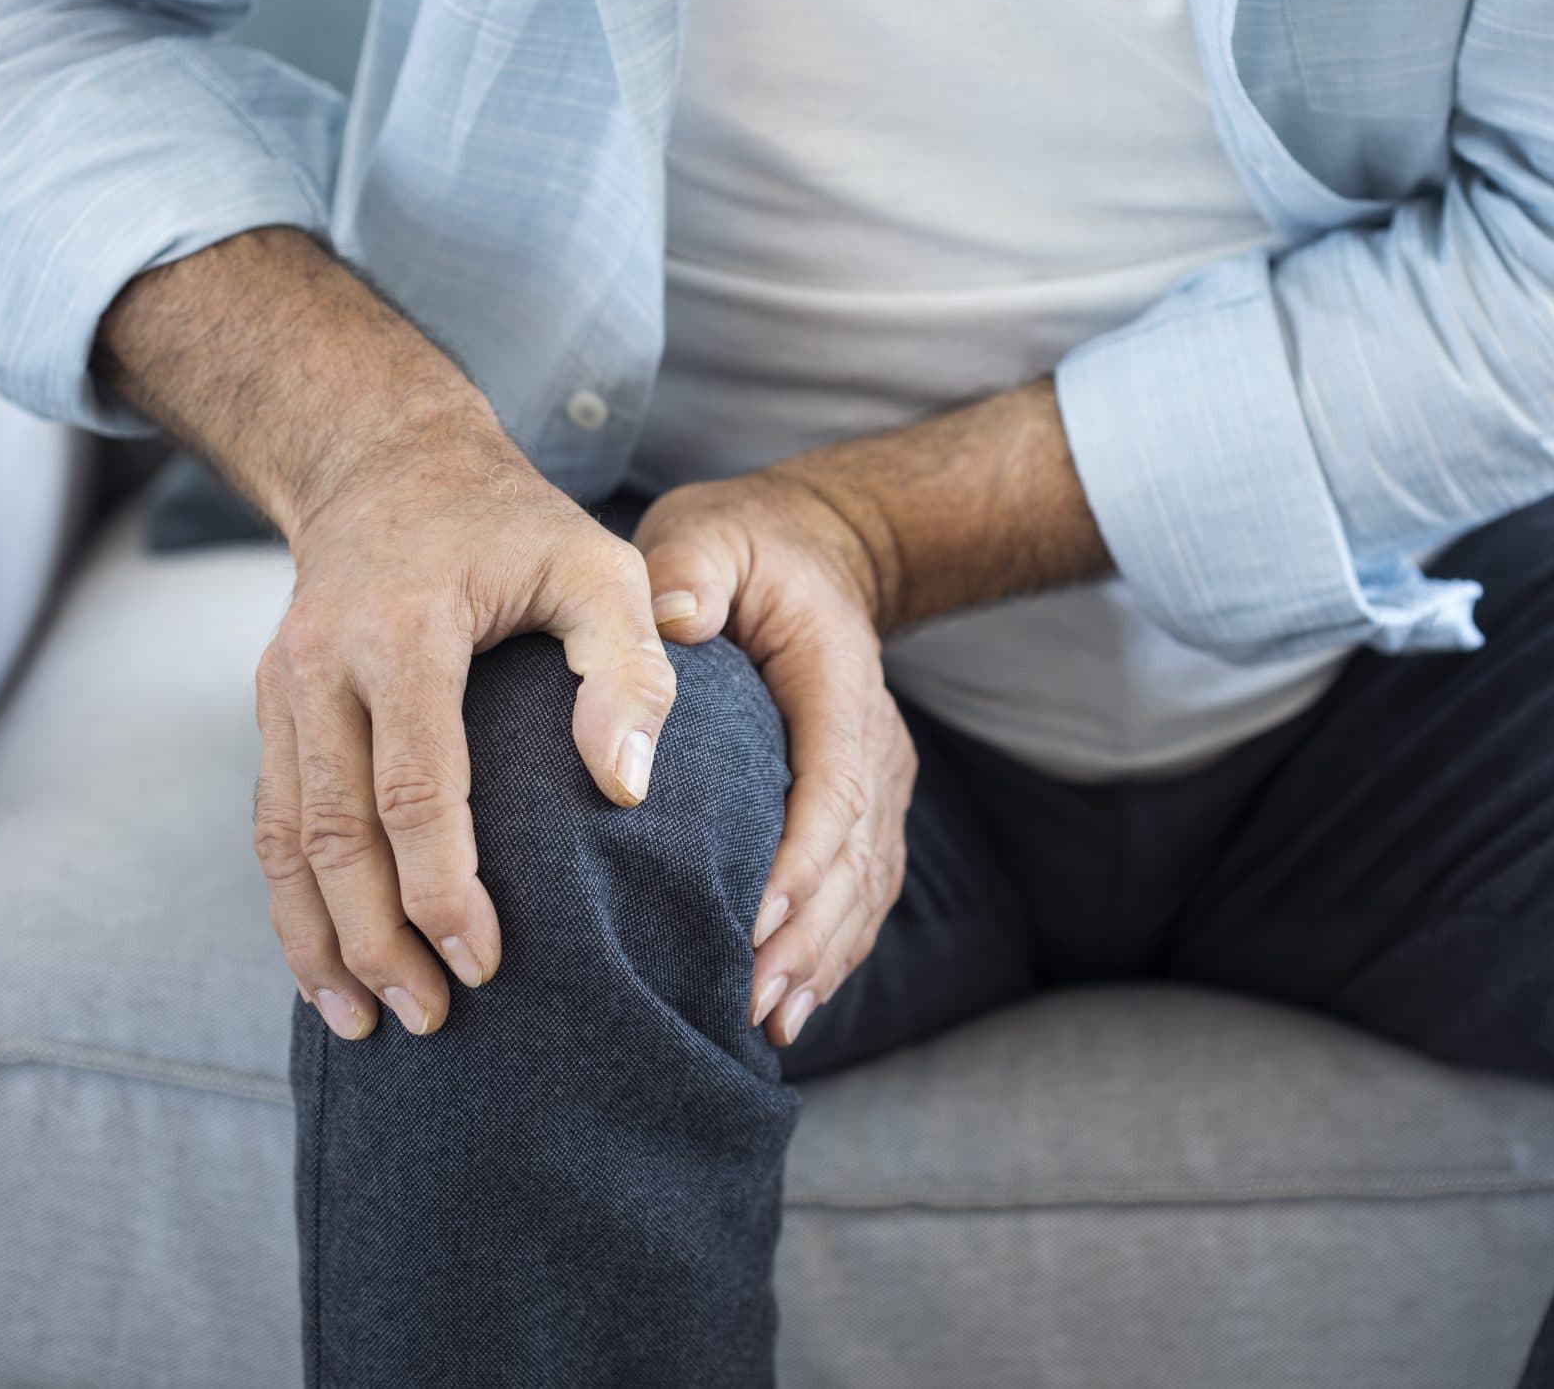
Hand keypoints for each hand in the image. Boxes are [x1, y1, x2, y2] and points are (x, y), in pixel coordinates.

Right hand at [254, 406, 678, 1038]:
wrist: (391, 464)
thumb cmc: (518, 527)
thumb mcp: (600, 566)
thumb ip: (629, 666)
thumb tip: (626, 786)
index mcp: (403, 630)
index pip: (412, 785)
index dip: (443, 886)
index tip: (485, 961)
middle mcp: (321, 663)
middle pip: (333, 832)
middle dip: (375, 940)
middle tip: (431, 1020)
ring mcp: (281, 689)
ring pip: (282, 841)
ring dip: (319, 941)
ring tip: (366, 1022)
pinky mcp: (271, 710)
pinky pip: (270, 823)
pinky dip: (292, 903)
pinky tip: (326, 967)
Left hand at [632, 471, 915, 1046]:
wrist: (816, 554)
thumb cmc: (746, 549)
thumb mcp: (710, 533)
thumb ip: (693, 568)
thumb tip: (676, 619)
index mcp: (839, 683)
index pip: (832, 783)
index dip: (801, 858)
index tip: (754, 919)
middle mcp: (874, 741)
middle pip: (855, 855)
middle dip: (808, 935)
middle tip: (749, 999)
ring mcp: (877, 781)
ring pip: (865, 886)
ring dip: (822, 957)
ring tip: (766, 1019)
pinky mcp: (863, 808)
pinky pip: (860, 892)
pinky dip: (831, 952)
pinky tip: (789, 1005)